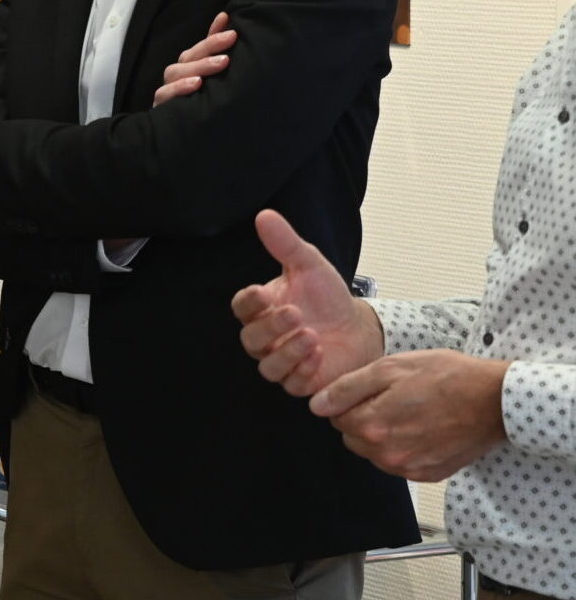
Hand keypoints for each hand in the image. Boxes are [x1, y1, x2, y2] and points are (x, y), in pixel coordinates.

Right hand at [152, 12, 234, 106]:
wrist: (181, 146)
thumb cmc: (199, 110)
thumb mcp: (212, 84)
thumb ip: (216, 54)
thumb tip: (226, 21)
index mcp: (189, 70)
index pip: (199, 48)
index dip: (212, 36)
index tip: (230, 27)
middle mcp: (176, 78)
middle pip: (187, 57)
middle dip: (209, 48)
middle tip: (230, 42)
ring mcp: (167, 93)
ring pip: (175, 73)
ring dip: (198, 66)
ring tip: (220, 63)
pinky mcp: (161, 109)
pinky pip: (165, 95)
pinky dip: (180, 88)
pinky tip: (197, 84)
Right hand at [231, 210, 382, 397]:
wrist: (358, 326)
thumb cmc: (326, 296)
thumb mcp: (309, 265)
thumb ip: (285, 243)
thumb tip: (265, 215)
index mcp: (261, 309)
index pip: (242, 308)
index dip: (248, 302)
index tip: (261, 292)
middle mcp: (266, 338)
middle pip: (250, 339)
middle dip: (270, 328)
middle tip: (295, 313)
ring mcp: (282, 361)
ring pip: (269, 366)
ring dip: (287, 352)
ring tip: (311, 336)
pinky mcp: (302, 382)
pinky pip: (292, 384)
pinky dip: (303, 371)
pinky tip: (319, 353)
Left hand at [311, 350, 508, 481]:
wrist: (494, 400)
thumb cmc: (445, 377)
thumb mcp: (390, 368)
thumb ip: (347, 388)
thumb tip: (316, 405)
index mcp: (373, 426)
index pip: (334, 418)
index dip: (347, 399)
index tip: (369, 388)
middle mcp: (388, 455)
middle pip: (352, 437)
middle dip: (362, 417)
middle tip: (390, 397)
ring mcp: (410, 468)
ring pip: (374, 452)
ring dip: (382, 434)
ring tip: (409, 410)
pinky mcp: (429, 475)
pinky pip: (399, 463)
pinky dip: (403, 447)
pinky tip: (422, 427)